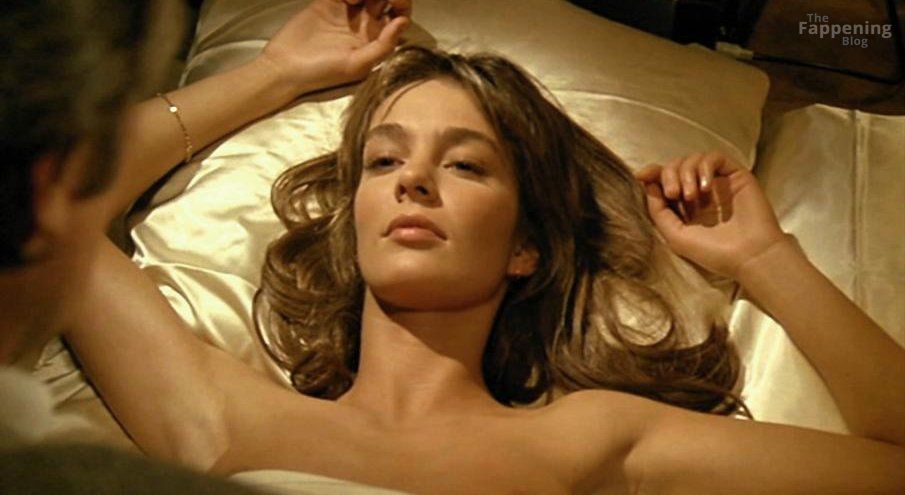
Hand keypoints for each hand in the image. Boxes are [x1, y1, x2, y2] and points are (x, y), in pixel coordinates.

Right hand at [261, 0, 411, 93]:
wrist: (286, 66)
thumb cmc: (323, 73)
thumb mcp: (357, 65)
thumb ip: (383, 45)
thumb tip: (403, 22)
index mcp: (377, 39)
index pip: (400, 15)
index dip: (402, 3)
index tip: (396, 0)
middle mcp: (365, 23)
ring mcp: (348, 11)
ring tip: (353, 0)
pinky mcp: (330, 1)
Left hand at [635, 152, 786, 279]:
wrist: (750, 256)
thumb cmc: (714, 252)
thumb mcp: (676, 235)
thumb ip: (658, 211)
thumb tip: (648, 184)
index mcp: (684, 206)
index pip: (664, 180)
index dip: (652, 173)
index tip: (640, 175)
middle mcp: (699, 191)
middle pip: (675, 166)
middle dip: (668, 175)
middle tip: (674, 194)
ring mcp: (718, 182)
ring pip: (693, 159)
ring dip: (686, 174)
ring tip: (692, 196)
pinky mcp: (735, 175)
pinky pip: (715, 157)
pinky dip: (705, 167)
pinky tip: (706, 187)